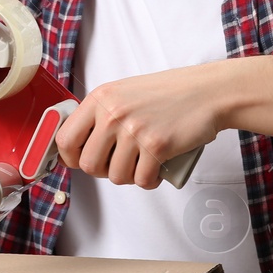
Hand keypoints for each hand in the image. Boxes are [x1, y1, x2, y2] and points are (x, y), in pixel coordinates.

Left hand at [55, 63, 226, 188]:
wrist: (206, 92)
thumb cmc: (168, 94)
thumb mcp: (124, 93)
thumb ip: (101, 114)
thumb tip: (79, 145)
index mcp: (100, 98)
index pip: (66, 138)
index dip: (70, 157)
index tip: (80, 161)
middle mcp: (113, 113)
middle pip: (88, 165)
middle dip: (103, 171)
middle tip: (119, 163)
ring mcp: (134, 130)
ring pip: (116, 176)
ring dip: (130, 176)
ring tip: (142, 162)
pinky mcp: (157, 146)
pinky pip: (142, 180)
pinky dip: (150, 180)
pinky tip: (156, 168)